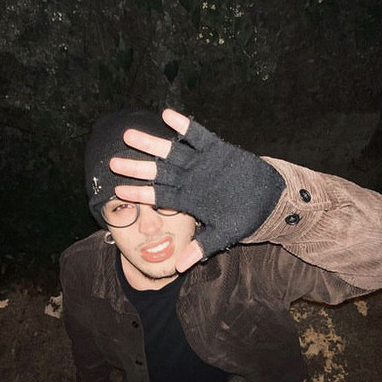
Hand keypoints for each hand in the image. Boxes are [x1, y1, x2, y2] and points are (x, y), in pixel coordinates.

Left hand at [109, 109, 283, 271]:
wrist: (268, 198)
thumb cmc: (244, 216)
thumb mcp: (224, 234)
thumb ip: (202, 246)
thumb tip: (180, 266)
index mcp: (188, 199)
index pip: (158, 196)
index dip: (139, 194)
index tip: (118, 191)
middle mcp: (189, 179)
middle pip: (158, 173)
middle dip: (136, 167)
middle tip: (113, 162)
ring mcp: (201, 163)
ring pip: (172, 152)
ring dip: (152, 144)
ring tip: (130, 135)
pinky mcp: (217, 149)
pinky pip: (198, 136)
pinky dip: (185, 127)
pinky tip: (168, 115)